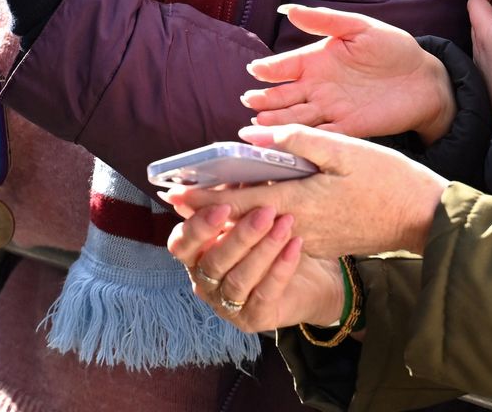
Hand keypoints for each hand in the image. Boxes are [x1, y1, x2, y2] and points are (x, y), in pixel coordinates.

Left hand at [161, 123, 446, 259]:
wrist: (424, 218)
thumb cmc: (388, 178)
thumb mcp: (345, 149)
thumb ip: (297, 141)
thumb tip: (252, 137)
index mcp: (300, 201)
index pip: (240, 201)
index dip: (206, 198)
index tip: (176, 194)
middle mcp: (299, 227)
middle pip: (244, 220)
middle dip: (210, 211)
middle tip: (178, 200)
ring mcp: (311, 240)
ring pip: (262, 229)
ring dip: (234, 219)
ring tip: (205, 206)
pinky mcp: (324, 245)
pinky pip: (283, 235)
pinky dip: (261, 224)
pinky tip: (252, 213)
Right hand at [169, 202, 353, 334]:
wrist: (310, 280)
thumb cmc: (271, 241)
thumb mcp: (250, 218)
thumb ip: (233, 200)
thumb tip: (223, 172)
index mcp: (195, 255)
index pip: (180, 244)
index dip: (198, 226)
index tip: (223, 206)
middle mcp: (204, 283)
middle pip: (213, 261)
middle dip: (240, 235)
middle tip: (266, 211)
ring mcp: (227, 306)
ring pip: (238, 279)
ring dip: (263, 249)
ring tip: (286, 224)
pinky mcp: (254, 320)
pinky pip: (265, 293)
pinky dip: (280, 267)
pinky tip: (296, 245)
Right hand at [243, 4, 455, 142]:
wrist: (423, 79)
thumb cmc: (392, 48)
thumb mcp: (359, 27)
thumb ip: (324, 20)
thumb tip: (288, 9)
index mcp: (318, 61)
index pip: (286, 66)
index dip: (269, 69)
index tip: (254, 71)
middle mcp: (319, 87)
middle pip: (285, 95)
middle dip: (266, 99)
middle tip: (248, 101)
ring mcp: (332, 109)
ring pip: (297, 117)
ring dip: (278, 121)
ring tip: (257, 122)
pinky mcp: (349, 128)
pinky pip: (322, 134)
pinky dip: (305, 138)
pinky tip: (288, 140)